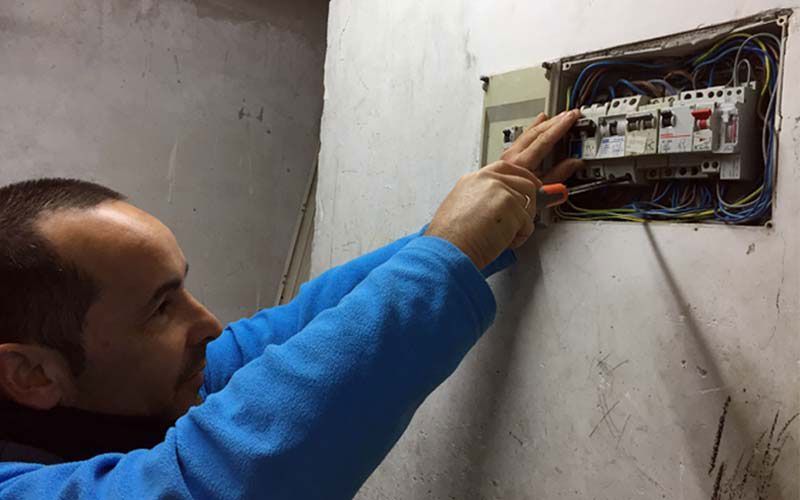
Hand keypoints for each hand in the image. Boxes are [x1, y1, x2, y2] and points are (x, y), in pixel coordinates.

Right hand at [425, 110, 582, 268]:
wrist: (443, 252)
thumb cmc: (456, 241)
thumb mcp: (481, 216)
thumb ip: (512, 204)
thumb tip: (547, 196)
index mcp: (479, 179)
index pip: (511, 154)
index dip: (531, 138)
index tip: (543, 123)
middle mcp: (487, 177)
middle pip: (528, 149)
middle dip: (552, 132)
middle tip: (569, 118)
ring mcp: (498, 186)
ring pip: (532, 197)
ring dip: (520, 222)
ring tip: (501, 234)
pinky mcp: (508, 200)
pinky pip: (528, 221)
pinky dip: (517, 236)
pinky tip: (501, 239)